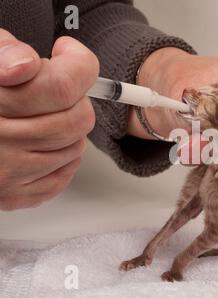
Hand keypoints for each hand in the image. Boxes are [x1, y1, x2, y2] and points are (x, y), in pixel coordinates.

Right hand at [0, 29, 98, 210]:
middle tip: (55, 87)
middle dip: (76, 97)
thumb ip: (5, 52)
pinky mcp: (14, 194)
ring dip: (69, 127)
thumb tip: (26, 65)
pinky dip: (61, 156)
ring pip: (76, 147)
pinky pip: (63, 174)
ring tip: (42, 114)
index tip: (69, 54)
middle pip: (77, 119)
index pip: (62, 87)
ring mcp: (7, 172)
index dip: (78, 65)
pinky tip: (40, 141)